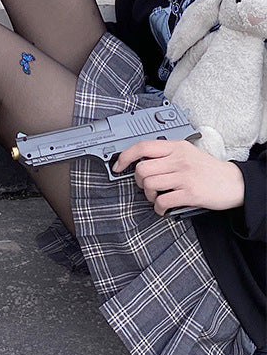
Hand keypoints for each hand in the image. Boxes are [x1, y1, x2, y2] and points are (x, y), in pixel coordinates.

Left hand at [112, 139, 244, 215]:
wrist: (235, 182)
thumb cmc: (209, 170)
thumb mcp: (189, 153)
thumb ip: (167, 154)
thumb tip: (139, 161)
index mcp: (177, 147)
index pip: (143, 146)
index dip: (125, 157)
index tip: (118, 166)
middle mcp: (179, 159)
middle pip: (141, 169)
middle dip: (138, 181)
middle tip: (146, 186)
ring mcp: (184, 176)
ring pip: (148, 185)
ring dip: (148, 195)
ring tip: (157, 196)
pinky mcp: (189, 193)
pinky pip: (161, 201)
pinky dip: (158, 208)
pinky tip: (163, 207)